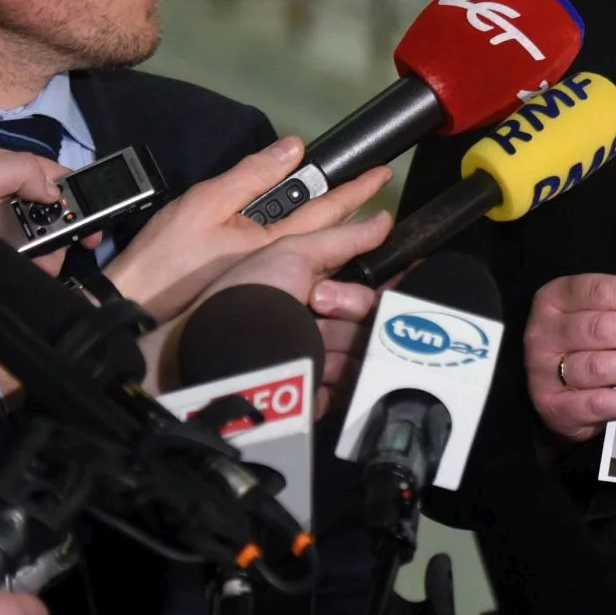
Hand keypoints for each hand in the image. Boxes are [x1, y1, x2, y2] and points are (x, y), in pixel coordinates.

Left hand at [0, 150, 71, 298]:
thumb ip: (22, 170)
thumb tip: (54, 192)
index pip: (50, 174)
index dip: (77, 188)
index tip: (98, 210)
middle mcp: (0, 199)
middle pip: (51, 210)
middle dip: (67, 225)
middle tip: (80, 243)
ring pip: (41, 239)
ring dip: (52, 251)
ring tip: (47, 262)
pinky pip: (22, 262)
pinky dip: (35, 268)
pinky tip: (35, 273)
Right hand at [106, 139, 391, 320]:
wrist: (137, 305)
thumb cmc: (168, 256)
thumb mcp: (206, 203)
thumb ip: (252, 176)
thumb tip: (293, 149)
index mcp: (279, 242)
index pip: (332, 211)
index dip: (359, 191)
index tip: (384, 174)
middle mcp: (286, 265)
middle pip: (329, 232)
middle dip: (355, 208)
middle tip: (376, 184)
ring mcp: (274, 281)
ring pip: (316, 250)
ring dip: (336, 228)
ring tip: (352, 205)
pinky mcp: (258, 289)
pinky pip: (297, 264)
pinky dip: (311, 246)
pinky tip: (310, 235)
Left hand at [163, 207, 392, 409]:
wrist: (214, 350)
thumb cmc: (247, 295)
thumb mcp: (292, 254)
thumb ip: (342, 238)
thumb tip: (385, 216)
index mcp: (321, 290)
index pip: (370, 288)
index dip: (387, 284)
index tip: (400, 278)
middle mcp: (324, 325)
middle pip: (372, 319)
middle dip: (354, 305)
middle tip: (321, 303)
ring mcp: (320, 362)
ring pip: (365, 356)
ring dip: (346, 343)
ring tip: (317, 341)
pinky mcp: (314, 398)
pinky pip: (346, 392)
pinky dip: (338, 382)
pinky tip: (321, 371)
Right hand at [525, 273, 615, 443]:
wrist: (558, 396)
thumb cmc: (589, 343)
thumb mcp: (599, 312)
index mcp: (556, 298)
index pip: (600, 291)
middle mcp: (544, 332)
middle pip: (602, 328)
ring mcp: (543, 371)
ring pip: (600, 366)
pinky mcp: (553, 406)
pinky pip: (597, 403)